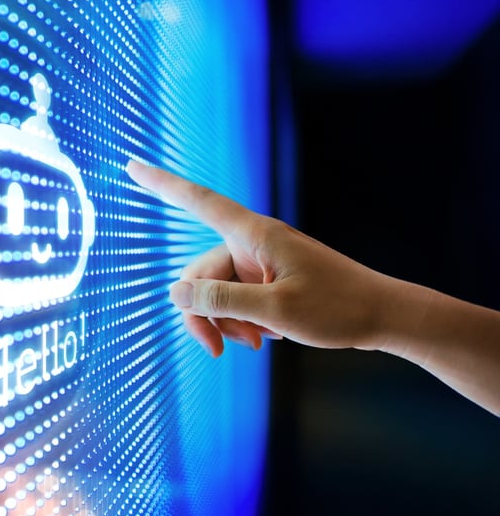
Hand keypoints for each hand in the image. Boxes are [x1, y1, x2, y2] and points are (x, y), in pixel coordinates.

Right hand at [126, 160, 405, 356]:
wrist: (384, 317)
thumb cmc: (338, 308)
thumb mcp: (274, 312)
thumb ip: (221, 301)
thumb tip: (173, 292)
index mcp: (254, 235)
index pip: (198, 202)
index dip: (162, 184)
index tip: (131, 165)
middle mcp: (252, 242)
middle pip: (199, 273)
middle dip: (203, 313)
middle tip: (216, 351)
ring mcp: (259, 261)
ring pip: (216, 291)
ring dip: (226, 322)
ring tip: (255, 344)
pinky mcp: (268, 279)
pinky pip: (235, 297)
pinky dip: (240, 320)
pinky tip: (264, 338)